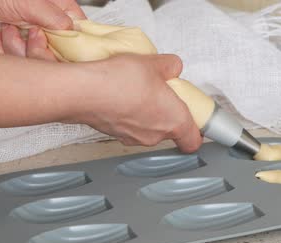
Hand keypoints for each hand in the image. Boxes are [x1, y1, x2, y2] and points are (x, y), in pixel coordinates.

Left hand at [0, 0, 85, 59]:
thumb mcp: (34, 3)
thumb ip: (60, 21)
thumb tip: (76, 37)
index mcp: (62, 11)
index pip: (80, 37)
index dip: (72, 49)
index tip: (59, 52)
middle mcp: (48, 25)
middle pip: (57, 55)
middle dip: (37, 48)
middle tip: (28, 33)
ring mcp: (31, 37)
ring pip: (34, 60)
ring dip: (15, 46)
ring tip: (7, 28)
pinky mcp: (14, 46)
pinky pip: (14, 61)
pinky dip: (1, 49)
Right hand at [68, 54, 202, 152]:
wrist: (83, 92)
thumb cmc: (120, 82)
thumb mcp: (153, 63)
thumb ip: (169, 66)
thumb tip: (173, 67)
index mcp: (174, 121)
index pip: (193, 141)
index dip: (197, 132)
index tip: (196, 121)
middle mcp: (155, 135)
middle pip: (170, 130)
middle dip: (168, 112)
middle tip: (162, 93)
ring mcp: (133, 137)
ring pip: (148, 128)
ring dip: (146, 113)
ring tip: (137, 90)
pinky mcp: (114, 134)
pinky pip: (128, 125)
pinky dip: (127, 114)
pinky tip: (120, 95)